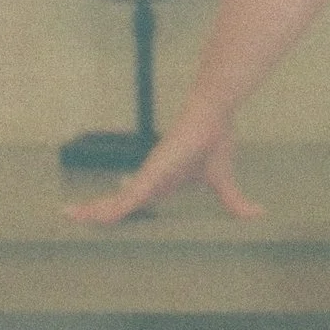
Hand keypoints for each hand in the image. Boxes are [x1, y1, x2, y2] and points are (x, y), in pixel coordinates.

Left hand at [63, 116, 261, 224]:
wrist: (214, 113)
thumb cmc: (215, 140)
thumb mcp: (224, 181)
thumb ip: (235, 202)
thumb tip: (258, 214)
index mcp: (164, 181)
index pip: (136, 200)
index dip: (118, 209)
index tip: (100, 216)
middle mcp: (151, 178)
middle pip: (120, 199)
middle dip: (97, 209)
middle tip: (71, 215)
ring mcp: (150, 174)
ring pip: (118, 199)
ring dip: (96, 209)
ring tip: (72, 216)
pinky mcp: (153, 170)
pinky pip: (130, 195)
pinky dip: (115, 207)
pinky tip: (100, 217)